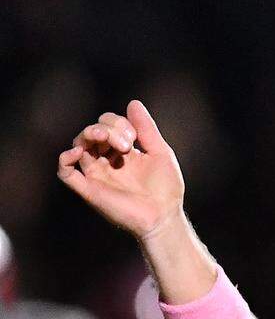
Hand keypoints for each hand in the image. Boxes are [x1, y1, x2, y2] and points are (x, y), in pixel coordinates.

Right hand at [57, 100, 185, 239]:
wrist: (163, 216)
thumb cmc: (165, 188)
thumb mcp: (160, 152)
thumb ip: (146, 129)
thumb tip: (133, 102)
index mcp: (123, 151)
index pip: (109, 125)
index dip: (118, 123)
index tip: (134, 136)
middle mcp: (107, 160)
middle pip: (92, 132)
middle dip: (106, 128)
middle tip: (125, 143)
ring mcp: (96, 174)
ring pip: (79, 145)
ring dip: (88, 135)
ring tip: (102, 138)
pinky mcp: (89, 189)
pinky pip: (65, 171)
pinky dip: (66, 158)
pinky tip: (79, 152)